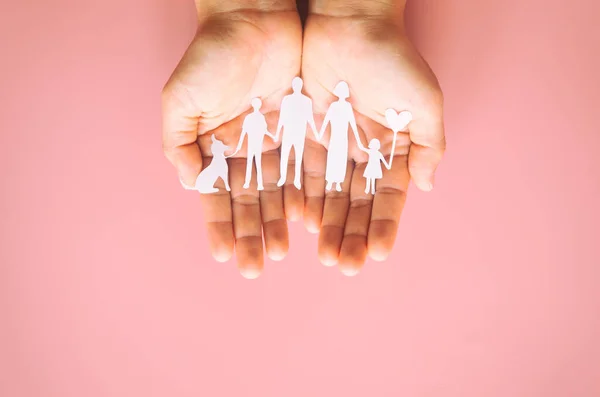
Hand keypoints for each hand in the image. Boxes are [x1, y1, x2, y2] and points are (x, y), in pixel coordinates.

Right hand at [162, 1, 301, 278]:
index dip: (220, 225)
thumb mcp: (181, 98)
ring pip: (278, 191)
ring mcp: (275, 141)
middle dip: (251, 234)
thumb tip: (189, 183)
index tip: (225, 255)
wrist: (254, 18)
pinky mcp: (303, 130)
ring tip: (281, 252)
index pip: (217, 196)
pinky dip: (304, 194)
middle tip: (256, 268)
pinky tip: (305, 220)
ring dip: (277, 222)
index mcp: (214, 146)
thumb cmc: (212, 54)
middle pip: (249, 201)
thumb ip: (178, 142)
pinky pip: (306, 169)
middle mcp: (245, 150)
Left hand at [301, 0, 445, 275]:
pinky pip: (301, 172)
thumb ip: (428, 145)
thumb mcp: (423, 101)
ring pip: (328, 194)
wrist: (350, 21)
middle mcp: (361, 153)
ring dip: (326, 226)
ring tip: (323, 256)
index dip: (383, 225)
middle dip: (351, 235)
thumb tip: (428, 185)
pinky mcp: (304, 133)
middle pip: (355, 204)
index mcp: (392, 149)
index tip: (377, 254)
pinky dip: (302, 197)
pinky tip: (301, 222)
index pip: (387, 198)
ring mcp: (332, 145)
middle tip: (344, 265)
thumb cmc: (393, 58)